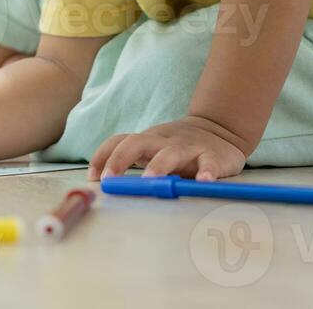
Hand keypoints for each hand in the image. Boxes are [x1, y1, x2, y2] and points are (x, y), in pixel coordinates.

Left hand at [88, 116, 248, 180]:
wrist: (219, 129)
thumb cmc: (178, 146)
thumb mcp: (153, 149)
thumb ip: (134, 161)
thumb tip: (103, 183)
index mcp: (147, 140)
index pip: (118, 141)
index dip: (102, 157)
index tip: (93, 178)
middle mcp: (164, 141)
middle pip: (137, 142)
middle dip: (120, 159)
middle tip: (109, 180)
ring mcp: (188, 147)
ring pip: (171, 153)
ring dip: (159, 166)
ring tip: (150, 181)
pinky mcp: (212, 156)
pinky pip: (208, 163)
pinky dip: (206, 172)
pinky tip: (203, 182)